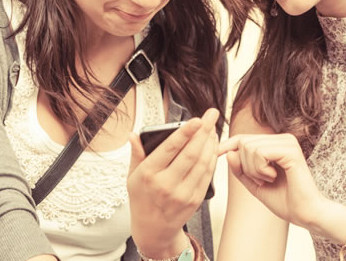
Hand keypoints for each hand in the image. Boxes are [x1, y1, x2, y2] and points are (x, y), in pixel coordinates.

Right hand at [127, 108, 219, 257]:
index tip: (197, 119)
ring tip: (213, 128)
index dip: (185, 132)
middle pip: (190, 154)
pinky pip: (207, 175)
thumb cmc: (142, 199)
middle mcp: (165, 184)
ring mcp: (182, 193)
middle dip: (204, 132)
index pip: (169, 149)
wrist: (153, 230)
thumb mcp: (132, 177)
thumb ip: (136, 154)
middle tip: (212, 115)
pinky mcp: (194, 200)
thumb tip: (133, 135)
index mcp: (148, 174)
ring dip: (211, 143)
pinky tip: (213, 147)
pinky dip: (212, 159)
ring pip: (202, 163)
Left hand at [217, 133, 326, 228]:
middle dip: (245, 166)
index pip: (245, 138)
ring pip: (250, 147)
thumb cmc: (284, 200)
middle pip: (244, 143)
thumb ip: (240, 169)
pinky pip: (260, 153)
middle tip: (262, 180)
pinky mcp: (291, 150)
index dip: (228, 145)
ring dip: (253, 169)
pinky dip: (260, 168)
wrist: (306, 214)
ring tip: (269, 179)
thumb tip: (228, 152)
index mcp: (276, 144)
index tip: (216, 153)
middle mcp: (283, 139)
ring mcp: (288, 142)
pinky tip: (273, 177)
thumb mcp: (254, 184)